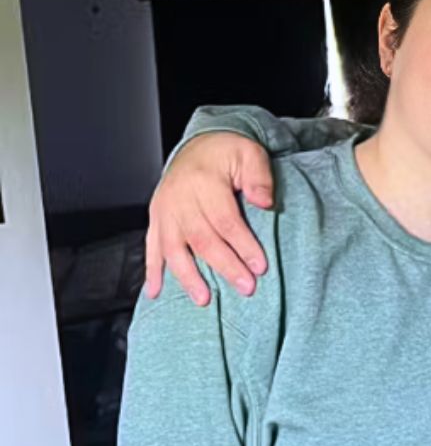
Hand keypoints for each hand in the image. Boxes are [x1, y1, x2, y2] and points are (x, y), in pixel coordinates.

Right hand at [146, 130, 274, 304]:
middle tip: (245, 287)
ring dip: (188, 276)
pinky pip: (151, 247)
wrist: (198, 145)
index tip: (260, 267)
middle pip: (202, 238)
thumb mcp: (250, 154)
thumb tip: (264, 202)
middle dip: (225, 266)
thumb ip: (259, 177)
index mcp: (203, 182)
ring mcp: (164, 210)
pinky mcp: (156, 219)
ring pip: (173, 249)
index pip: (225, 220)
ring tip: (204, 299)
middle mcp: (179, 198)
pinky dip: (152, 271)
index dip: (243, 245)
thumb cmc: (226, 153)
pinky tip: (156, 291)